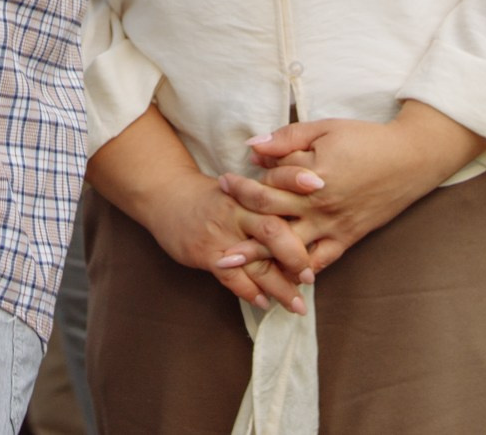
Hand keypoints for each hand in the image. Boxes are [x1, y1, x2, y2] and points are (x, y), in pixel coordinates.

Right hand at [135, 169, 314, 313]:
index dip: (296, 181)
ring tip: (297, 305)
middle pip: (272, 229)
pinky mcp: (205, 252)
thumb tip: (308, 214)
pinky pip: (231, 277)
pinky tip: (263, 302)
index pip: (275, 183)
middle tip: (310, 276)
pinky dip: (249, 291)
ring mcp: (221, 232)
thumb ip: (270, 195)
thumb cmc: (212, 196)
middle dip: (295, 254)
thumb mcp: (239, 186)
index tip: (319, 187)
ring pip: (255, 261)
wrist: (166, 196)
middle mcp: (237, 210)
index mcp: (248, 191)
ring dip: (279, 286)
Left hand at [221, 105, 485, 269]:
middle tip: (214, 235)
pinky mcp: (350, 237)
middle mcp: (322, 207)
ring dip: (263, 259)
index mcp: (313, 177)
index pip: (269, 185)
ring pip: (293, 248)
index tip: (223, 184)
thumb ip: (287, 139)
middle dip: (242, 226)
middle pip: (274, 220)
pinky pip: (323, 260)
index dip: (245, 185)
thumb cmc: (367, 139)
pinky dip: (302, 270)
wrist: (412, 159)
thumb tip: (252, 147)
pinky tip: (283, 279)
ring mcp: (336, 226)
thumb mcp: (324, 128)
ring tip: (235, 268)